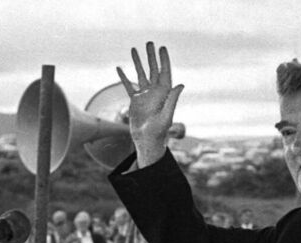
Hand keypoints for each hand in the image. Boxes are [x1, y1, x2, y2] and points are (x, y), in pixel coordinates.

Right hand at [117, 42, 184, 165]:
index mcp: (164, 94)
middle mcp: (155, 92)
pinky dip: (123, 77)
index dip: (163, 60)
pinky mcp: (135, 101)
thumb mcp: (167, 115)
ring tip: (134, 49)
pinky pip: (128, 86)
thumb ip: (172, 99)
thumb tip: (181, 85)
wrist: (147, 141)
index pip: (165, 73)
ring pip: (141, 75)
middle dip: (151, 57)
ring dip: (138, 62)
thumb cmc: (159, 132)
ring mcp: (145, 96)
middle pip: (153, 70)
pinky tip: (119, 68)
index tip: (161, 48)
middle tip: (149, 42)